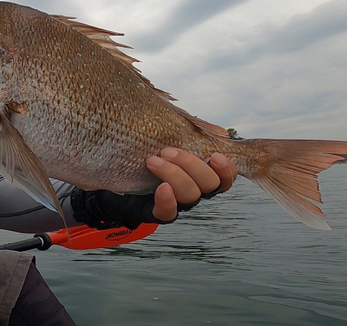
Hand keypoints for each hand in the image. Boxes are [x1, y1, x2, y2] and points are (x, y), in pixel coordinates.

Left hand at [70, 148, 236, 229]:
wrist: (120, 171)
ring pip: (191, 196)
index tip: (216, 155)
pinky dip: (168, 201)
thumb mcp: (172, 138)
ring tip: (152, 160)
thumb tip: (221, 133)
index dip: (226, 169)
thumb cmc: (151, 147)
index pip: (226, 177)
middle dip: (192, 165)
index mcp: (202, 172)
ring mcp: (178, 202)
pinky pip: (169, 214)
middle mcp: (195, 190)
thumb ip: (192, 134)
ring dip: (175, 175)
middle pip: (210, 185)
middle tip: (167, 150)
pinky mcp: (158, 212)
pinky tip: (162, 188)